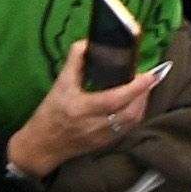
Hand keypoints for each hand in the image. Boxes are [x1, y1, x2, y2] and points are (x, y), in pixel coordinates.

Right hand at [6, 43, 162, 180]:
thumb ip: (74, 62)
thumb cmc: (49, 114)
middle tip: (150, 77)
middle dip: (145, 93)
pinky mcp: (104, 143)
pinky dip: (136, 113)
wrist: (40, 147)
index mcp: (82, 109)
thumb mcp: (59, 85)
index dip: (136, 87)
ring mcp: (101, 137)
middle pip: (130, 112)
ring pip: (132, 121)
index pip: (115, 98)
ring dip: (142, 103)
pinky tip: (136, 102)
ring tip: (144, 87)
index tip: (150, 74)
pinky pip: (127, 128)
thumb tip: (86, 43)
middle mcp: (94, 125)